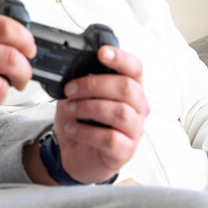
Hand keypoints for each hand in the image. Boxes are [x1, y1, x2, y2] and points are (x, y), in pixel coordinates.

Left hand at [50, 44, 148, 184]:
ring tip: (70, 109)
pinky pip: (110, 138)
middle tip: (70, 89)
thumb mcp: (77, 96)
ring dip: (89, 108)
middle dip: (93, 85)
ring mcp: (134, 130)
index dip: (120, 58)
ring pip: (121, 113)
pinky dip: (86, 132)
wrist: (73, 154)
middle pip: (127, 88)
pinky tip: (73, 129)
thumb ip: (79, 80)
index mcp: (130, 88)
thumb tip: (68, 68)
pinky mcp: (125, 151)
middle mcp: (138, 108)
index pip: (134, 68)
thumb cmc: (81, 121)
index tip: (102, 52)